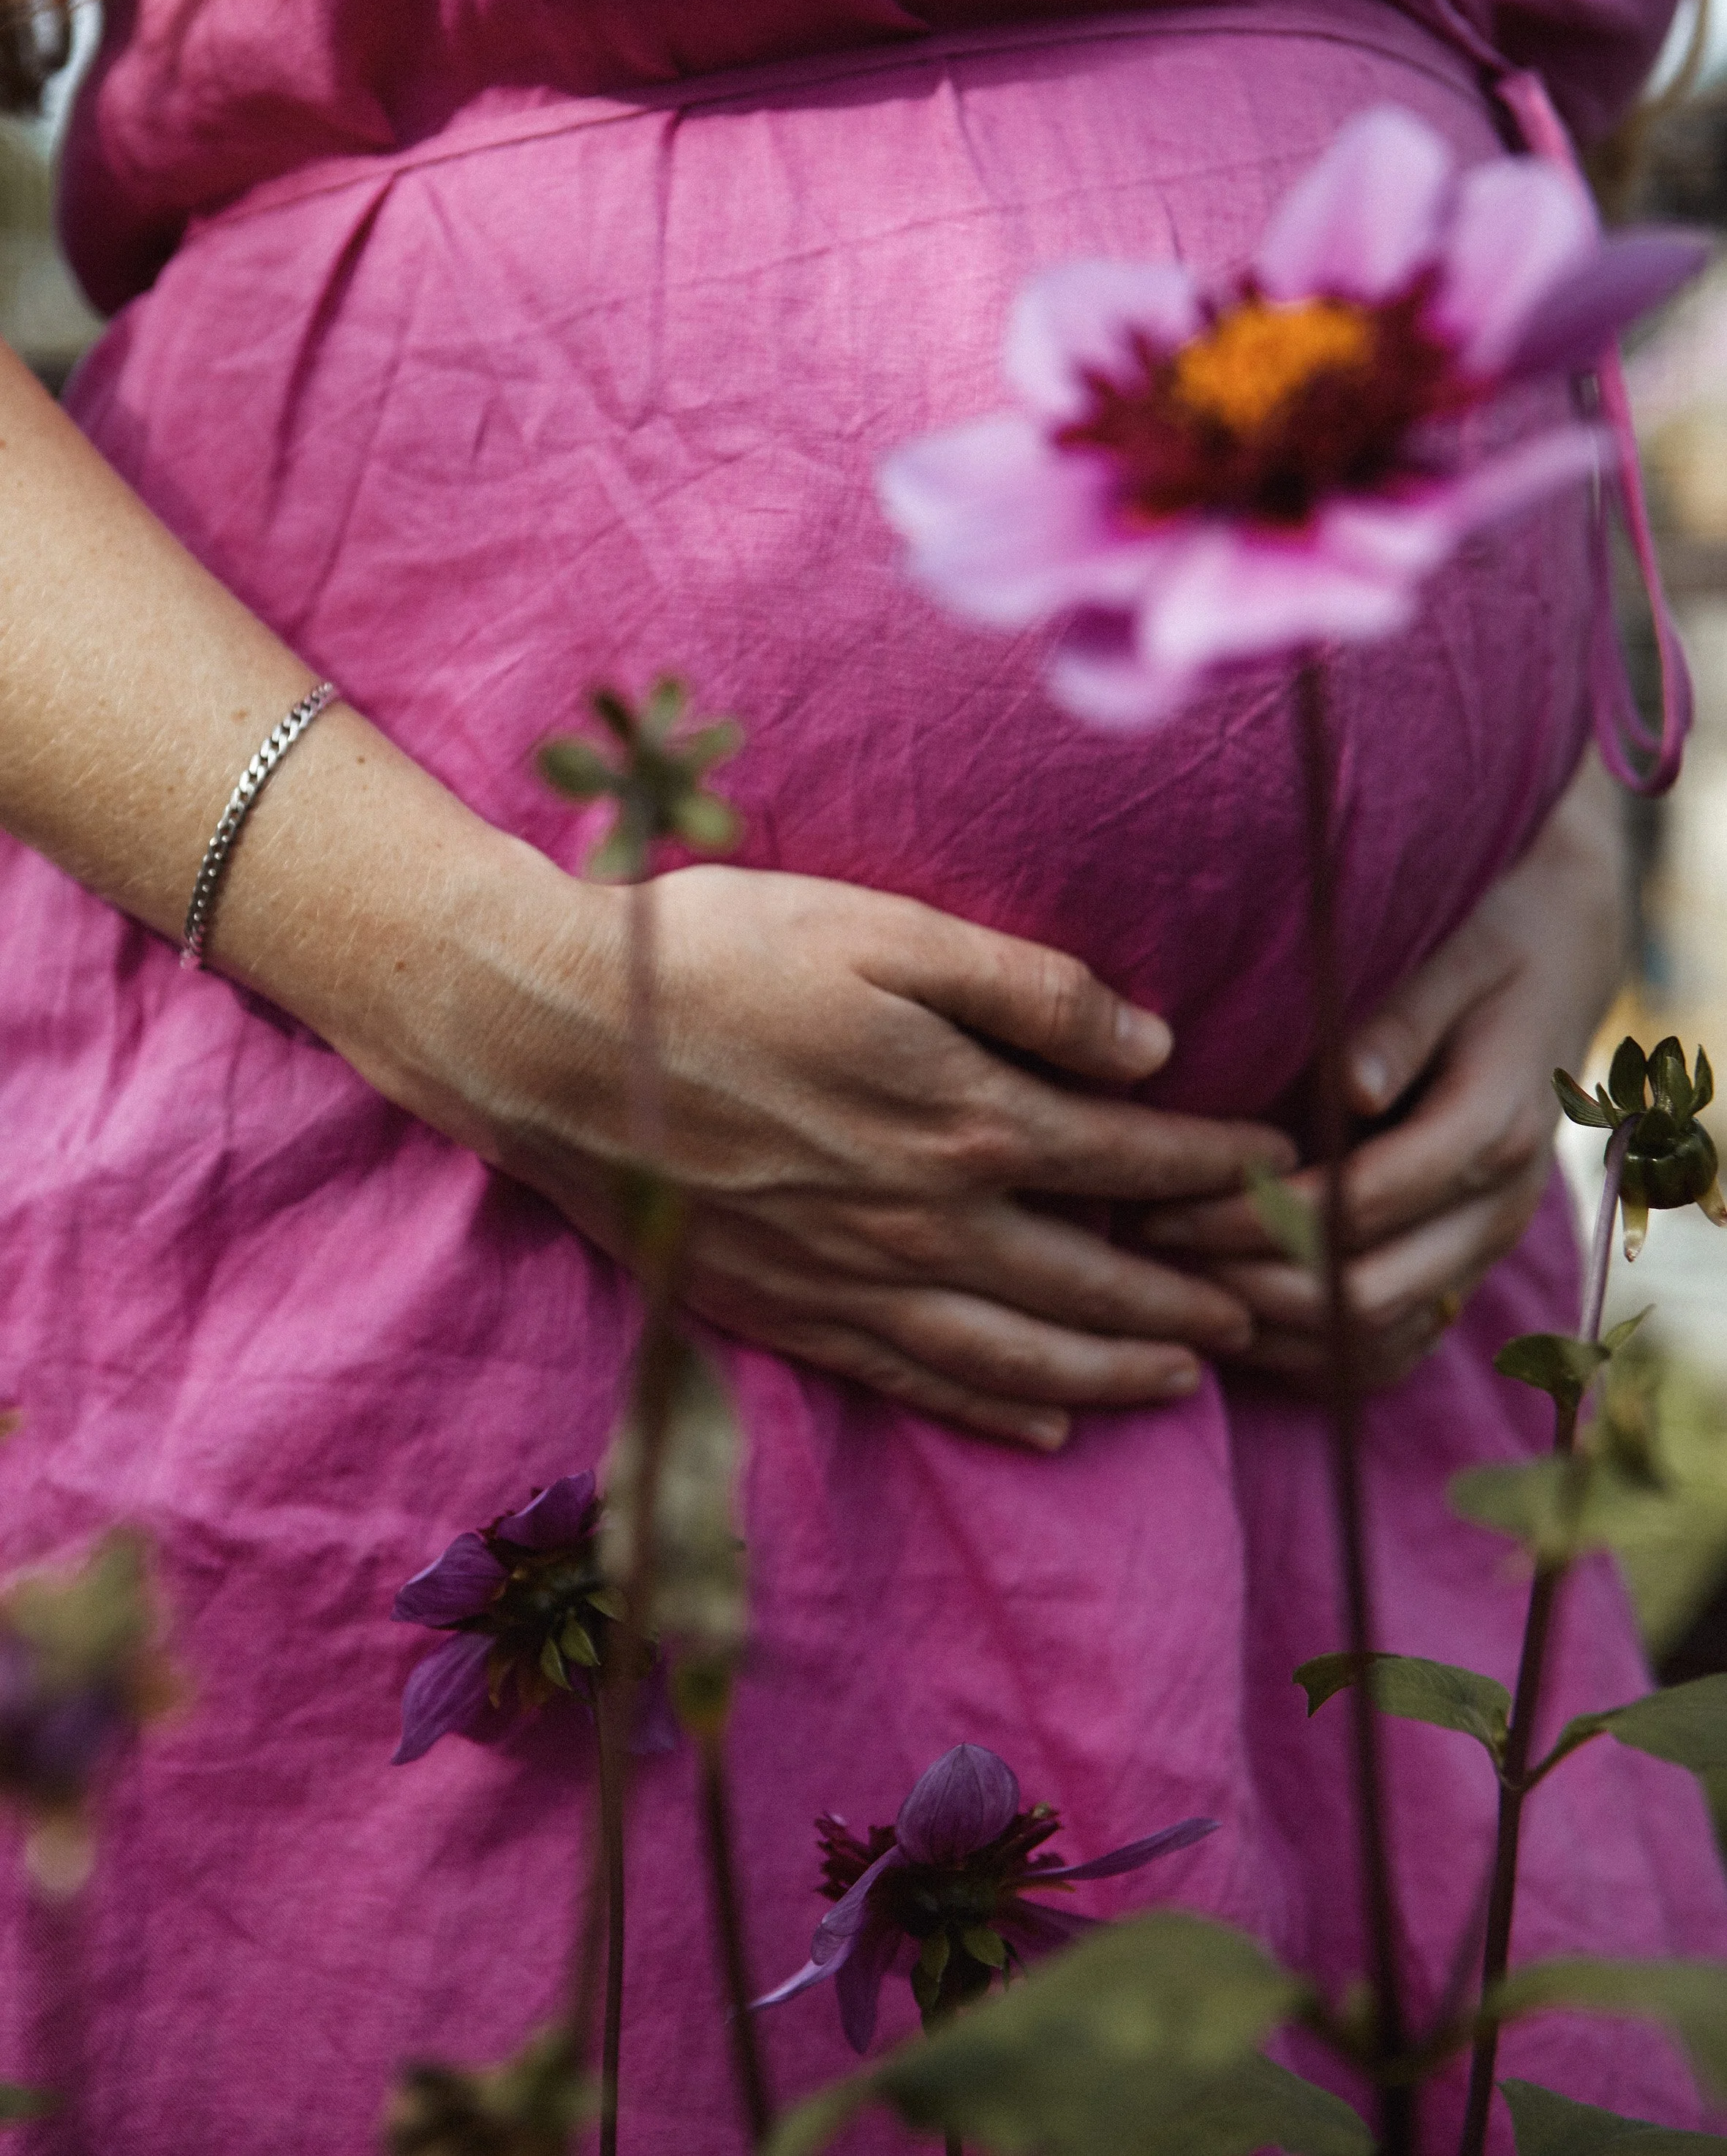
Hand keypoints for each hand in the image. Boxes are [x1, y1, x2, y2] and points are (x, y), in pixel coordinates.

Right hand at [387, 854, 1296, 1449]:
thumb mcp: (885, 929)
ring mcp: (851, 1282)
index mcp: (962, 1120)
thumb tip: (1153, 1046)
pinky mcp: (785, 1311)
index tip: (1285, 1169)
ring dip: (1115, 1374)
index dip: (1219, 1170)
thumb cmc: (720, 956)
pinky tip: (1041, 1426)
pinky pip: (914, 1383)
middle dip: (1196, 1298)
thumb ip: (1027, 987)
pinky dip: (994, 1412)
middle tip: (1274, 1309)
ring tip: (1187, 1381)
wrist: (554, 1038)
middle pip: (1095, 1283)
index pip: (1131, 1162)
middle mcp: (923, 1223)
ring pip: (1018, 1358)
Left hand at [1136, 757, 1627, 1390]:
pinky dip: (1309, 1350)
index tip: (1162, 1204)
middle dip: (1248, 1280)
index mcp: (1491, 1126)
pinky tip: (1228, 1316)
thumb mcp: (1454, 958)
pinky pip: (1389, 1348)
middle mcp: (1496, 1206)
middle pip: (1366, 1293)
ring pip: (1374, 1337)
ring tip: (1170, 1287)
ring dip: (1270, 1326)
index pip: (1362, 1205)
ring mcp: (1481, 1246)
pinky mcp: (1460, 1264)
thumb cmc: (1487, 943)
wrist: (1557, 963)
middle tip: (1147, 1247)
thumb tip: (1348, 1085)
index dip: (1257, 1216)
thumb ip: (1401, 1020)